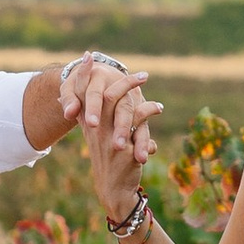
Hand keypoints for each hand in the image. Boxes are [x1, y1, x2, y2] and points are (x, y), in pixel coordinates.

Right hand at [79, 65, 153, 221]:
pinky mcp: (125, 147)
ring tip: (146, 77)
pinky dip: (149, 110)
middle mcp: (97, 129)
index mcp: (90, 125)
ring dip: (134, 88)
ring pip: (121, 104)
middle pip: (105, 94)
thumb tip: (92, 110)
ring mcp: (110, 137)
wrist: (114, 189)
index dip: (85, 73)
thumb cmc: (111, 161)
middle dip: (117, 77)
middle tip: (136, 69)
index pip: (84, 94)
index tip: (88, 55)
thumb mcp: (103, 140)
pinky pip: (138, 122)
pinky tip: (158, 108)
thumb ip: (102, 122)